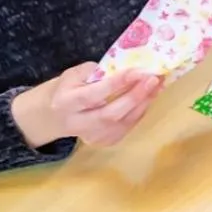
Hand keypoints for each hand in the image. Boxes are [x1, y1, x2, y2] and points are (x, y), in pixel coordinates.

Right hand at [13, 63, 163, 148]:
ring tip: (158, 85)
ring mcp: (92, 137)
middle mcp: (78, 123)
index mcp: (66, 103)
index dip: (117, 83)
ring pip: (123, 123)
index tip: (139, 71)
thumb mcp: (73, 74)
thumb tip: (124, 68)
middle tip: (154, 79)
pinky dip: (140, 111)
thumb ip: (96, 71)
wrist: (53, 117)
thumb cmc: (66, 89)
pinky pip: (127, 127)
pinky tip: (149, 97)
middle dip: (135, 96)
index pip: (94, 95)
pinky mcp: (103, 142)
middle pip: (111, 114)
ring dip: (143, 103)